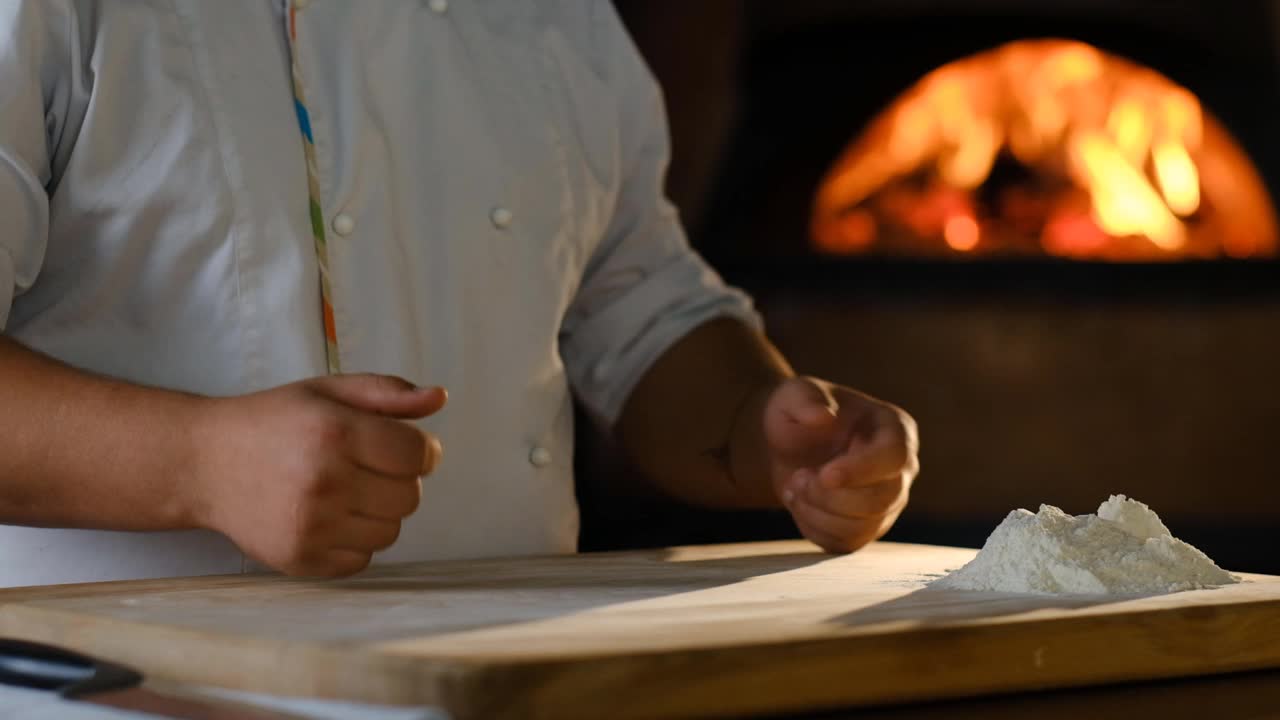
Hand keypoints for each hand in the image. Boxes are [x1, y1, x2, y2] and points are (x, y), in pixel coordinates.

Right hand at [188, 374, 445, 576]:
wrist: (204, 464)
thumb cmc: (273, 422)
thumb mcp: (328, 391)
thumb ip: (388, 392)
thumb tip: (439, 399)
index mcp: (336, 433)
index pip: (418, 455)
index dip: (420, 450)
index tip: (401, 447)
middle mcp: (325, 481)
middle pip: (410, 497)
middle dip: (397, 480)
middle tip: (363, 467)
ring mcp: (311, 526)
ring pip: (391, 532)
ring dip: (378, 513)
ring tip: (344, 491)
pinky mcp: (300, 559)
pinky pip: (362, 560)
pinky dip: (354, 541)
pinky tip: (327, 517)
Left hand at [759, 377, 917, 552]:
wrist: (790, 444)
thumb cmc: (800, 413)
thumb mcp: (794, 395)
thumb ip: (807, 401)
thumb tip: (823, 417)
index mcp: (895, 429)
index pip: (894, 457)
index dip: (861, 470)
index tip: (824, 475)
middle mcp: (902, 469)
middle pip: (881, 499)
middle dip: (830, 495)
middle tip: (798, 476)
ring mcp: (888, 502)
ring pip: (864, 526)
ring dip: (818, 511)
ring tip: (795, 485)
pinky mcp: (868, 527)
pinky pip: (847, 543)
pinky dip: (815, 527)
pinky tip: (801, 503)